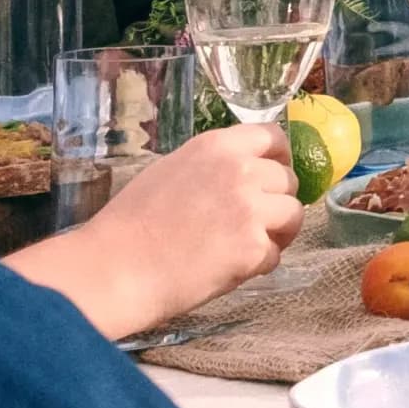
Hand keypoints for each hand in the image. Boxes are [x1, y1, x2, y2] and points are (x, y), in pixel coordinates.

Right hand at [47, 122, 301, 340]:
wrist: (115, 267)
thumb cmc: (130, 224)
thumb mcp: (171, 171)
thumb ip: (211, 167)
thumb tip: (239, 173)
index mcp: (217, 147)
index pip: (274, 137)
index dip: (278, 160)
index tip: (272, 177)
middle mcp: (240, 171)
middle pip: (288, 179)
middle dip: (276, 201)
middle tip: (253, 222)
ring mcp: (250, 209)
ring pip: (293, 215)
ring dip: (277, 233)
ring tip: (247, 247)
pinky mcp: (253, 248)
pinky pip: (275, 254)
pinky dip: (259, 265)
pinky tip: (229, 269)